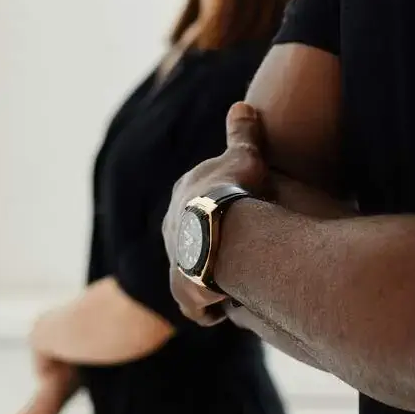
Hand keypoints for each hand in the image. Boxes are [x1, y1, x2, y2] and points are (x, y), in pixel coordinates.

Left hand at [161, 102, 271, 326]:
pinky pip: (196, 305)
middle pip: (193, 239)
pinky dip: (209, 308)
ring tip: (238, 282)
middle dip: (214, 246)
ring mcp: (174, 260)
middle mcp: (171, 227)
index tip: (242, 217)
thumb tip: (242, 105)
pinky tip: (228, 306)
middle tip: (242, 255)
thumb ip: (242, 133)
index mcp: (183, 194)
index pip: (199, 203)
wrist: (221, 230)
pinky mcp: (182, 292)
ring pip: (192, 272)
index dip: (221, 211)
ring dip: (212, 278)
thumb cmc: (234, 190)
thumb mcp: (243, 155)